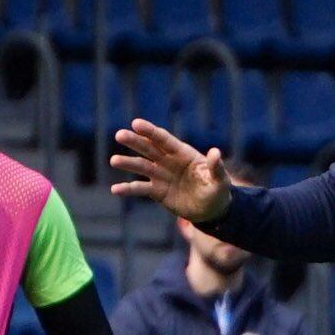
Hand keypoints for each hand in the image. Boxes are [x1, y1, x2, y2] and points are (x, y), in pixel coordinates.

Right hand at [107, 117, 232, 223]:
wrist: (211, 211)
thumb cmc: (217, 191)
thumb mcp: (220, 180)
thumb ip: (216, 167)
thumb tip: (215, 152)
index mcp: (183, 153)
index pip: (164, 140)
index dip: (150, 131)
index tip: (136, 123)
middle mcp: (169, 161)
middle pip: (149, 148)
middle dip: (135, 141)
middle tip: (119, 135)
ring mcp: (161, 175)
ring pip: (141, 166)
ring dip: (128, 163)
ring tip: (114, 160)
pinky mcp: (157, 191)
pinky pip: (140, 189)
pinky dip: (128, 190)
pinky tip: (115, 189)